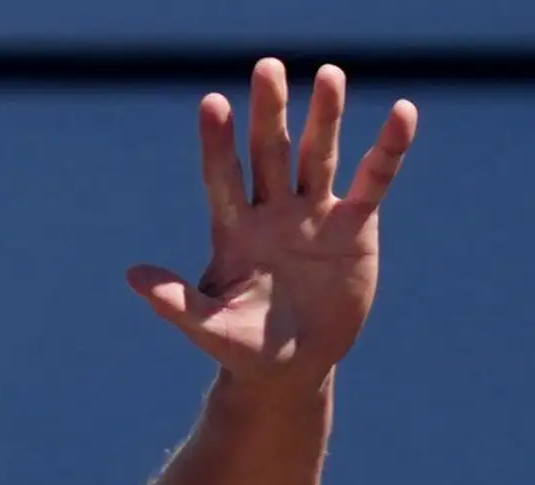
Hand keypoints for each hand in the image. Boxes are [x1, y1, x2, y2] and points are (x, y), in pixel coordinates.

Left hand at [128, 59, 417, 389]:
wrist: (293, 367)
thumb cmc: (244, 348)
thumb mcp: (209, 329)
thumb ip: (175, 302)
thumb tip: (132, 275)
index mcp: (234, 231)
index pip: (222, 178)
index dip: (217, 144)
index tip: (211, 104)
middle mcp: (272, 212)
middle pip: (269, 153)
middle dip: (269, 113)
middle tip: (267, 67)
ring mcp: (313, 213)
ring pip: (318, 155)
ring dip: (324, 117)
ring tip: (330, 74)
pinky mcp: (354, 225)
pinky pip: (373, 180)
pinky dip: (388, 150)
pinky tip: (402, 114)